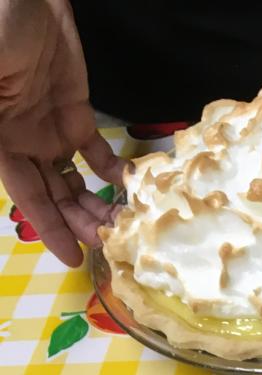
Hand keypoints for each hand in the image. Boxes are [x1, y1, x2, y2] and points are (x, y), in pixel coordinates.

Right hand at [0, 0, 124, 265]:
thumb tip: (8, 164)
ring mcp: (48, 129)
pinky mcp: (74, 112)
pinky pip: (94, 153)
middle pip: (53, 195)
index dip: (49, 227)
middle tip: (113, 243)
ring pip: (75, 181)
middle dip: (81, 222)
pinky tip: (131, 191)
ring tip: (125, 226)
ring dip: (98, 205)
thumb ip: (0, 126)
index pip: (25, 195)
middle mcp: (20, 143)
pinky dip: (113, 174)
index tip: (73, 257)